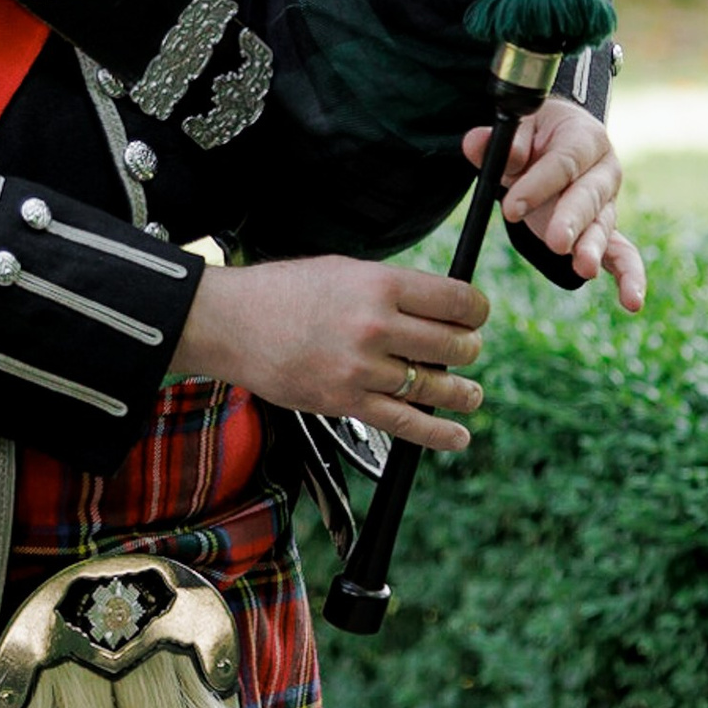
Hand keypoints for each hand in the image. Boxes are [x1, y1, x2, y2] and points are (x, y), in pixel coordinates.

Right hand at [174, 254, 489, 453]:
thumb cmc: (282, 293)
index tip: (477, 317)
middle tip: (464, 351)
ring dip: (461, 393)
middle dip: (467, 350)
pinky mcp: (344, 402)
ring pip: (434, 386)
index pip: (456, 301)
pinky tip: (457, 436)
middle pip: (453, 345)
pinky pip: (405, 423)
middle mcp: (375, 326)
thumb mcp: (345, 270)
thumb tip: (436, 308)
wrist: (230, 322)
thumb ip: (392, 289)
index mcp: (379, 285)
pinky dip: (438, 434)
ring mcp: (361, 368)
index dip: (476, 312)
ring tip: (470, 395)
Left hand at [462, 96, 647, 312]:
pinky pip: (622, 255)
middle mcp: (604, 172)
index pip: (564, 162)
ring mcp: (607, 205)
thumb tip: (477, 144)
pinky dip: (629, 277)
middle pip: (589, 196)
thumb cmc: (534, 137)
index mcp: (585, 138)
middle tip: (555, 242)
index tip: (511, 208)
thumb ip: (501, 140)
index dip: (539, 184)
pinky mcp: (604, 233)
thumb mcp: (516, 129)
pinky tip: (631, 302)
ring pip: (601, 227)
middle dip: (571, 220)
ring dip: (592, 248)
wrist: (553, 144)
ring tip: (583, 268)